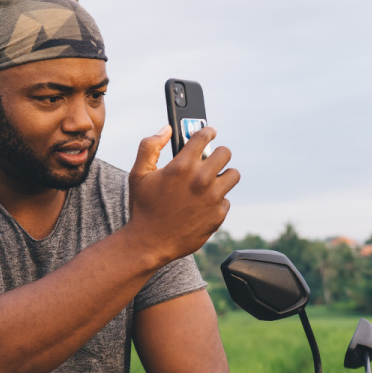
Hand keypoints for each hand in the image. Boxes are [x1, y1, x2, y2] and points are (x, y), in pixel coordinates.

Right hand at [126, 125, 239, 266]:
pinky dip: (216, 201)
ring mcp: (212, 198)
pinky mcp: (218, 215)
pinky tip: (202, 206)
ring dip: (223, 175)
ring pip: (233, 175)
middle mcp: (200, 180)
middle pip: (225, 153)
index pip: (204, 136)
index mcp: (181, 166)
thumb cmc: (143, 207)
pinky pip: (226, 200)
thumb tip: (166, 129)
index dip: (207, 131)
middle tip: (210, 159)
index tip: (209, 132)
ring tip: (211, 182)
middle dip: (217, 154)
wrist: (149, 242)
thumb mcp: (138, 174)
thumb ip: (150, 146)